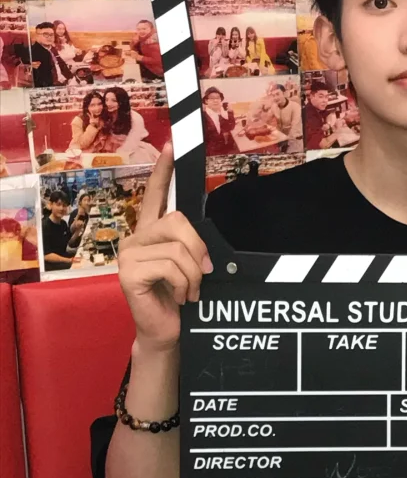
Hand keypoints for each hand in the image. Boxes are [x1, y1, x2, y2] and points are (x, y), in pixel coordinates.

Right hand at [116, 143, 211, 352]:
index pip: (157, 194)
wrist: (166, 332)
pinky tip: (178, 297)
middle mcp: (136, 238)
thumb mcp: (192, 266)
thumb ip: (193, 245)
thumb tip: (207, 242)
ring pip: (177, 247)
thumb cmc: (180, 298)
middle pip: (177, 220)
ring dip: (194, 274)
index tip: (172, 145)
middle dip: (199, 248)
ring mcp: (128, 254)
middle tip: (204, 273)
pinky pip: (170, 266)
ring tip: (190, 291)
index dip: (163, 170)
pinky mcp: (127, 272)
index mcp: (152, 232)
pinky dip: (184, 284)